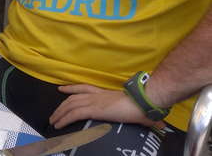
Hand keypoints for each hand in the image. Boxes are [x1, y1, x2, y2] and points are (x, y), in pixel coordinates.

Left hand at [50, 84, 164, 129]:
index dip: (71, 88)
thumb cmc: (144, 107)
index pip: (84, 88)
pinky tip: (59, 124)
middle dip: (61, 106)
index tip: (62, 88)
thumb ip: (144, 118)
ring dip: (59, 113)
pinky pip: (74, 114)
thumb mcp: (140, 111)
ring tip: (53, 121)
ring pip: (70, 105)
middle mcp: (97, 95)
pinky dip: (64, 119)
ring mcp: (94, 101)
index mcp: (105, 94)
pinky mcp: (94, 109)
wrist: (143, 102)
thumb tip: (160, 126)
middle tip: (53, 113)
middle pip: (73, 98)